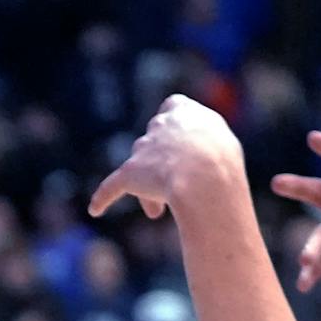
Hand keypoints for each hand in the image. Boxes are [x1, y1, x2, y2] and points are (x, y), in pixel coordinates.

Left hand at [89, 94, 244, 221]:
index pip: (173, 107)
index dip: (172, 123)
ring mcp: (144, 148)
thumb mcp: (224, 146)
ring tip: (156, 213)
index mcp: (186, 112)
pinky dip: (104, 197)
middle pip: (155, 143)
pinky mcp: (130, 172)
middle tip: (174, 188)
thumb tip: (197, 159)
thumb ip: (206, 144)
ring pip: (141, 169)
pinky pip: (111, 186)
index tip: (174, 137)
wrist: (205, 178)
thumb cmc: (223, 165)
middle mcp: (161, 125)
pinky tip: (95, 210)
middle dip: (161, 165)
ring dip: (148, 189)